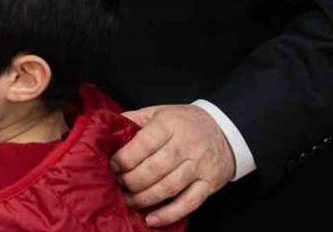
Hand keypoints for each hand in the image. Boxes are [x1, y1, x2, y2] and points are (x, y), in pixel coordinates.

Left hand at [110, 104, 235, 226]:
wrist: (225, 130)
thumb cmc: (185, 122)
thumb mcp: (159, 112)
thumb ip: (134, 119)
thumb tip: (106, 129)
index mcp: (169, 125)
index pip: (143, 144)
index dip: (124, 159)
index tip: (113, 167)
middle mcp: (186, 145)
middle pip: (153, 169)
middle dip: (131, 181)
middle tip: (120, 185)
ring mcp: (199, 166)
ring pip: (168, 187)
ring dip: (145, 198)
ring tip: (130, 200)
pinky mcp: (209, 184)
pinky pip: (188, 203)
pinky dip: (169, 214)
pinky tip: (152, 219)